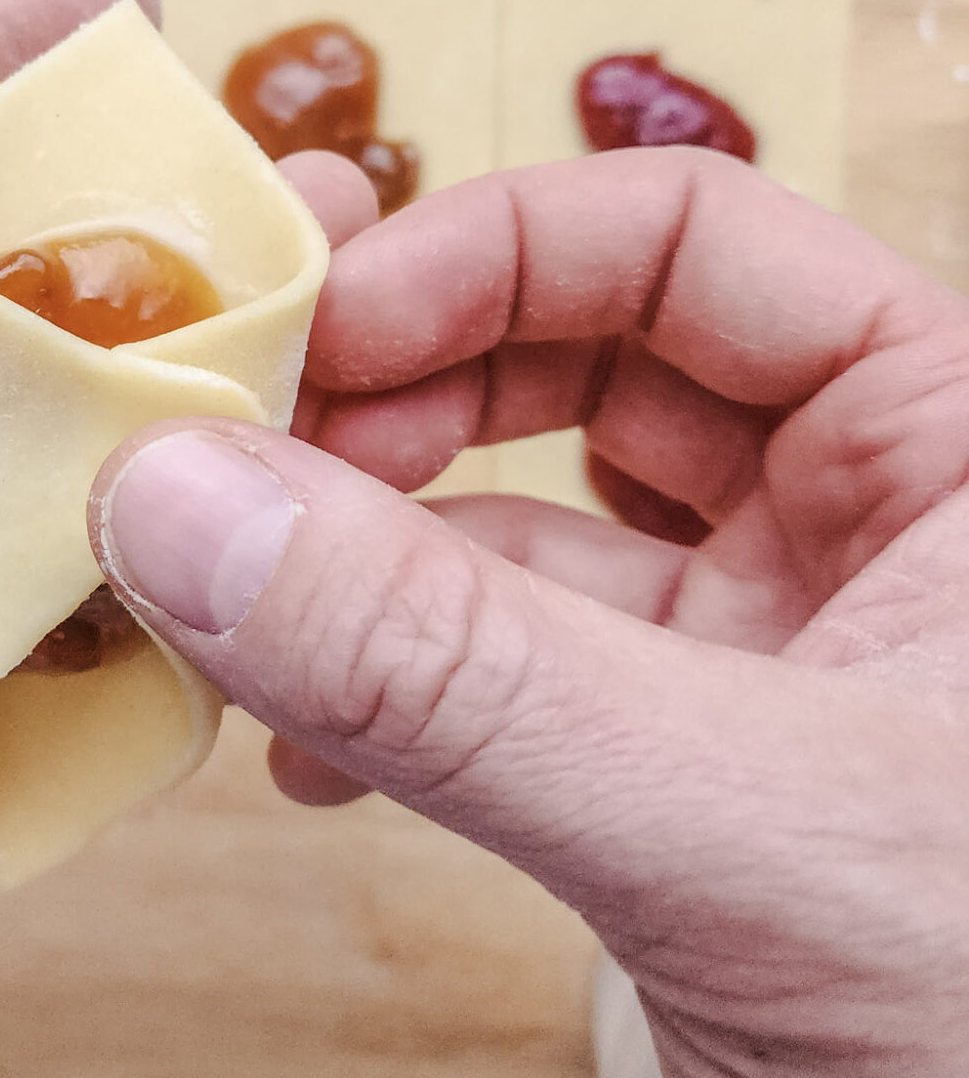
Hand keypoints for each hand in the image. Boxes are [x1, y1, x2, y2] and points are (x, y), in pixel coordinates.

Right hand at [91, 150, 968, 1077]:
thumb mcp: (745, 836)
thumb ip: (455, 671)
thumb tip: (185, 504)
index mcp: (949, 448)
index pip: (688, 242)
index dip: (485, 257)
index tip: (309, 341)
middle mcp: (857, 530)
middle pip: (577, 362)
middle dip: (398, 396)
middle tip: (237, 461)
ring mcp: (762, 667)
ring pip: (517, 533)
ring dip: (361, 556)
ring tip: (227, 605)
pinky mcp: (679, 796)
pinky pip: (495, 689)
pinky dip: (383, 700)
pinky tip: (300, 754)